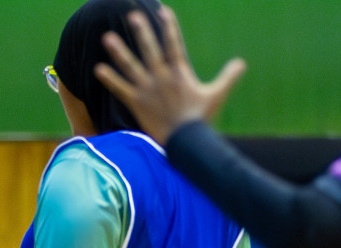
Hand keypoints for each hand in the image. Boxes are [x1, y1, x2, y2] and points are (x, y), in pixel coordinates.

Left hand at [93, 5, 246, 145]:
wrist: (186, 142)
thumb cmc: (201, 120)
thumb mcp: (217, 95)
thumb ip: (228, 77)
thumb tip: (242, 63)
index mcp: (180, 73)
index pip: (174, 44)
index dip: (169, 26)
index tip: (162, 10)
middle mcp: (162, 77)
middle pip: (149, 49)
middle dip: (141, 31)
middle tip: (133, 14)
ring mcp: (148, 89)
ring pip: (131, 66)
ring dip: (119, 51)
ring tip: (107, 37)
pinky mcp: (137, 103)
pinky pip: (120, 88)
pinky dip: (110, 79)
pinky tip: (98, 68)